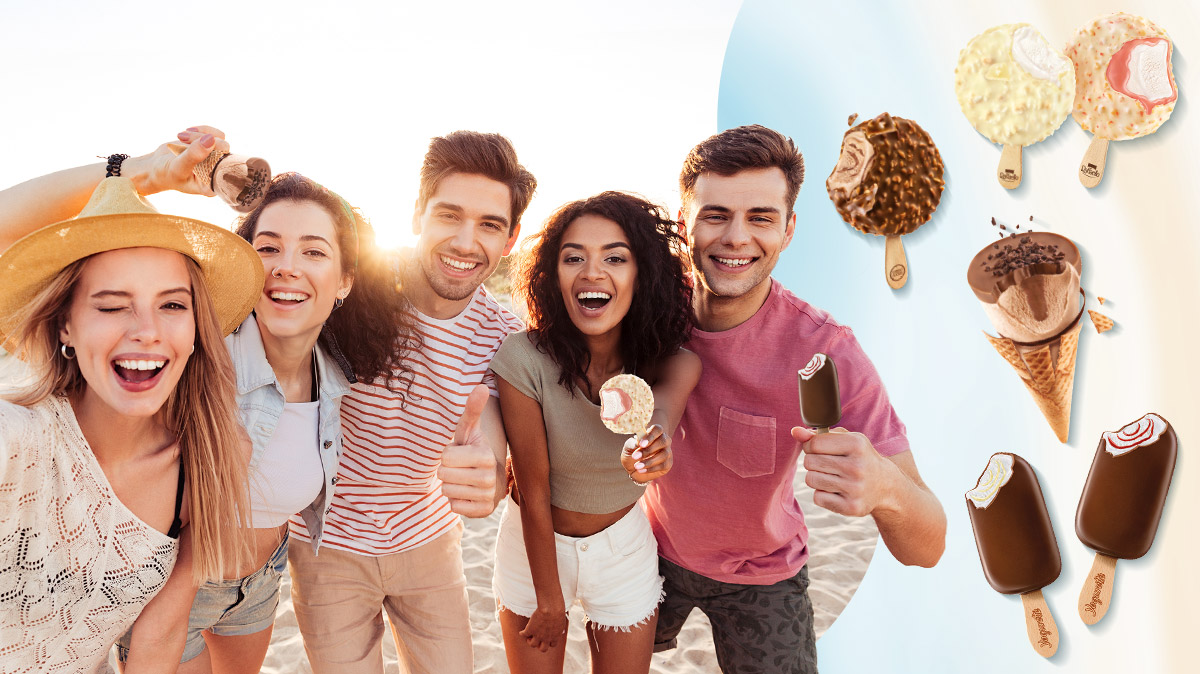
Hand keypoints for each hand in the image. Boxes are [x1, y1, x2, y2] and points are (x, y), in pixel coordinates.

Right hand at [127, 125, 231, 195]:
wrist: (156, 167)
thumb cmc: (165, 174)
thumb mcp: (177, 167)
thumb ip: (193, 155)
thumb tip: (211, 139)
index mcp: (214, 184)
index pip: (228, 168)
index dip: (218, 156)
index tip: (199, 151)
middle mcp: (218, 171)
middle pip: (223, 148)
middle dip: (202, 140)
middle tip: (182, 137)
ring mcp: (215, 158)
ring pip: (219, 138)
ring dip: (200, 134)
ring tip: (181, 136)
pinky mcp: (210, 148)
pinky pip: (213, 133)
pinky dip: (199, 131)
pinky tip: (185, 134)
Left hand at [439, 385, 498, 516]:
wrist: (490, 478)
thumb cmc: (473, 450)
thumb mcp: (469, 430)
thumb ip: (472, 409)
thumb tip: (482, 386)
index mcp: (485, 455)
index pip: (445, 457)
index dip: (448, 455)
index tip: (461, 454)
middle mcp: (489, 477)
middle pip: (444, 475)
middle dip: (447, 471)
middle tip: (460, 468)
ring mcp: (488, 496)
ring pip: (447, 491)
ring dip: (451, 486)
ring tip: (464, 480)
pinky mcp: (484, 512)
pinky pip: (454, 507)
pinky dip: (456, 500)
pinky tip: (467, 493)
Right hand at [519, 605, 568, 651]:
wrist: (550, 609)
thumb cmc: (557, 612)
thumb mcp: (561, 621)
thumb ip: (558, 628)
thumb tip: (560, 629)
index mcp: (555, 637)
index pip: (552, 645)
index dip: (549, 642)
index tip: (547, 638)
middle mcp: (547, 638)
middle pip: (543, 649)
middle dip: (540, 645)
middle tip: (538, 640)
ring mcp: (538, 635)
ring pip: (532, 644)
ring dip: (530, 641)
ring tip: (529, 637)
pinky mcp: (530, 630)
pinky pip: (524, 635)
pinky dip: (522, 634)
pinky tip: (521, 632)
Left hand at [620, 424, 672, 482]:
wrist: (633, 468)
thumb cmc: (632, 452)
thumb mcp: (628, 447)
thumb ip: (633, 443)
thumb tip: (638, 442)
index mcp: (655, 432)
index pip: (657, 429)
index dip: (650, 436)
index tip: (641, 444)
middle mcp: (664, 440)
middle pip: (663, 441)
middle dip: (649, 450)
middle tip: (635, 456)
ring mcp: (667, 452)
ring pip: (664, 455)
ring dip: (649, 461)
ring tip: (636, 466)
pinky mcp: (668, 464)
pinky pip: (663, 465)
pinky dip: (651, 468)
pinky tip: (641, 470)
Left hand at [792, 426, 899, 517]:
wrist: (885, 485)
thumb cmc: (859, 457)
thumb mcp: (846, 440)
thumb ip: (818, 435)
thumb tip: (795, 432)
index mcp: (856, 445)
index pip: (814, 444)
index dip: (810, 446)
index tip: (819, 449)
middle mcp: (857, 467)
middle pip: (810, 462)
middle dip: (814, 462)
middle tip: (829, 464)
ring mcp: (855, 489)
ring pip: (811, 480)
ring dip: (817, 478)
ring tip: (832, 477)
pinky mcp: (851, 507)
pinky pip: (818, 498)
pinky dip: (823, 494)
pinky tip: (837, 491)